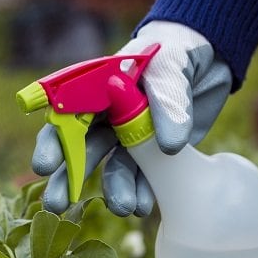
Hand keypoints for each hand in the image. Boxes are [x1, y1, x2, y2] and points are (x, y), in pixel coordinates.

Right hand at [31, 21, 232, 215]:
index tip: (45, 166)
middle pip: (82, 150)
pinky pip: (145, 177)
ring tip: (124, 208)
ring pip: (114, 168)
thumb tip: (168, 146)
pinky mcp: (156, 153)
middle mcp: (108, 116)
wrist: (213, 55)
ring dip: (115, 190)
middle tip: (56, 204)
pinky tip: (143, 206)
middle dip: (69, 178)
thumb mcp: (172, 66)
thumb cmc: (179, 49)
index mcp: (97, 89)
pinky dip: (143, 192)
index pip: (66, 117)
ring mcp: (131, 137)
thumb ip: (167, 101)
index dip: (53, 142)